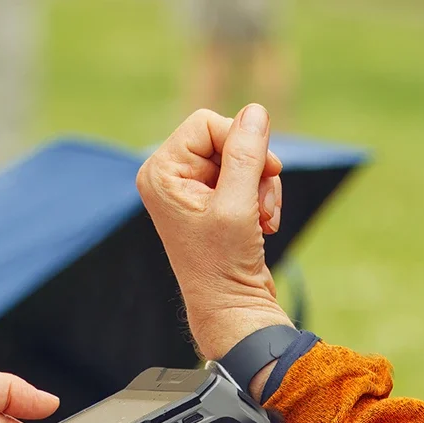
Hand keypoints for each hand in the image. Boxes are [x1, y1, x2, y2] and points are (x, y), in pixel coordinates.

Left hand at [137, 105, 293, 362]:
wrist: (232, 310)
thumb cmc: (223, 265)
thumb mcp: (237, 205)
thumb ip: (246, 154)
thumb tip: (255, 111)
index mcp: (160, 172)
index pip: (207, 123)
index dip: (239, 141)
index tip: (262, 172)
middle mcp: (170, 176)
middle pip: (227, 137)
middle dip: (254, 169)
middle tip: (258, 204)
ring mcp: (192, 190)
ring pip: (244, 158)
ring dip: (263, 187)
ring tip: (261, 220)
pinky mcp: (214, 202)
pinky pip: (248, 178)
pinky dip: (262, 198)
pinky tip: (262, 226)